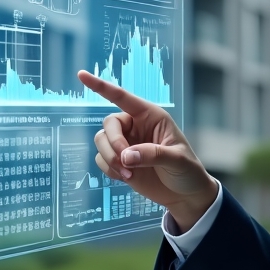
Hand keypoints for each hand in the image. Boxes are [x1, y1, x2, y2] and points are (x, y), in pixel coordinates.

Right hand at [77, 71, 218, 231]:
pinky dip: (109, 169)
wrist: (185, 195)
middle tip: (126, 162)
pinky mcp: (119, 161)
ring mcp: (126, 144)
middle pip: (108, 124)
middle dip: (113, 143)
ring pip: (101, 142)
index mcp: (151, 116)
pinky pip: (101, 159)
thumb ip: (152, 155)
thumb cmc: (187, 171)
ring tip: (128, 174)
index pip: (123, 97)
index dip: (101, 86)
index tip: (82, 75)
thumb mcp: (177, 160)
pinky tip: (126, 178)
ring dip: (110, 158)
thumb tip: (126, 156)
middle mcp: (136, 126)